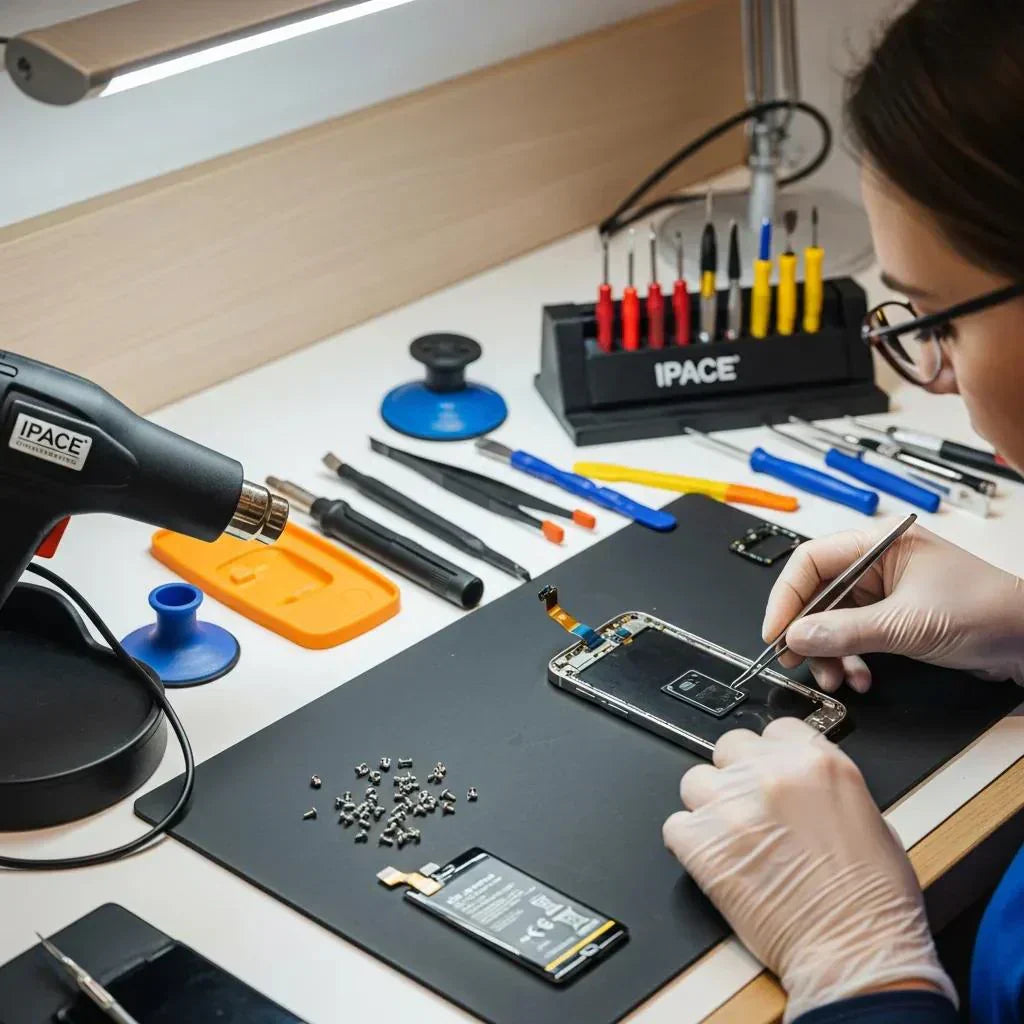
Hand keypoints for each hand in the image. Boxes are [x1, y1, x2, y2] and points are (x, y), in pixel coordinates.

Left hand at [663, 719, 956, 1021]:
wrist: (854, 950)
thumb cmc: (874, 900)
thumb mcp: (870, 818)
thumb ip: (823, 787)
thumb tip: (800, 786)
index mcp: (816, 762)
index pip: (774, 729)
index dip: (771, 755)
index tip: (770, 773)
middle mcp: (770, 774)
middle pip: (730, 747)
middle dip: (737, 774)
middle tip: (750, 808)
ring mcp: (732, 806)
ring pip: (695, 781)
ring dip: (709, 805)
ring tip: (729, 836)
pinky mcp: (702, 843)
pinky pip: (675, 826)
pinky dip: (688, 842)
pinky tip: (711, 860)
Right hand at [763, 520, 1023, 692]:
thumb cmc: (986, 611)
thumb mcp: (906, 624)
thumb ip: (846, 632)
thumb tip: (797, 636)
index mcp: (878, 543)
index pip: (811, 561)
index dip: (787, 596)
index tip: (776, 630)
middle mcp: (877, 563)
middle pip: (818, 593)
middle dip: (806, 631)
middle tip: (793, 659)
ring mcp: (884, 592)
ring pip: (832, 621)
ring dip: (828, 653)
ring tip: (835, 678)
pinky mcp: (892, 619)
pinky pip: (853, 637)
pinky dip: (850, 660)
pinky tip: (859, 677)